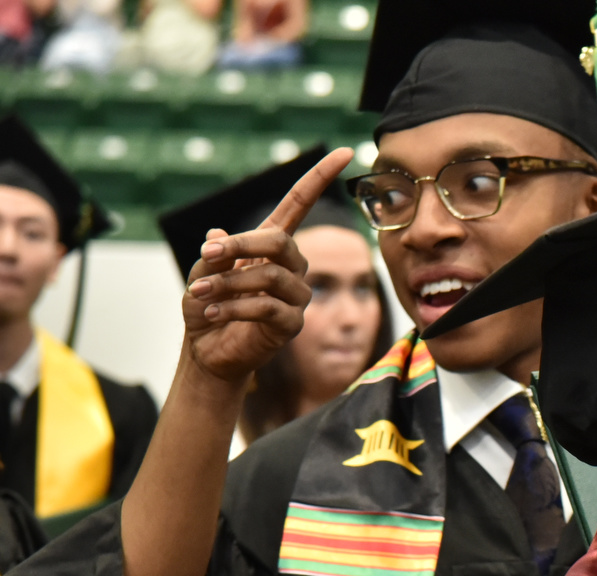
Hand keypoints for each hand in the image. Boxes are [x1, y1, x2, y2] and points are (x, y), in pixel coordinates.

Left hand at [180, 146, 354, 387]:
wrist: (207, 351)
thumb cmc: (207, 306)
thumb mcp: (203, 270)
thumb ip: (216, 252)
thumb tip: (219, 238)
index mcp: (272, 245)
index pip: (300, 205)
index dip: (319, 178)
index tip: (344, 152)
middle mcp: (291, 267)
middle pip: (280, 242)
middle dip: (241, 246)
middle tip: (207, 256)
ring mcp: (295, 297)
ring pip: (269, 277)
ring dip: (227, 284)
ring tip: (200, 295)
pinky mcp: (291, 326)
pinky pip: (267, 308)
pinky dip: (234, 307)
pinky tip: (212, 312)